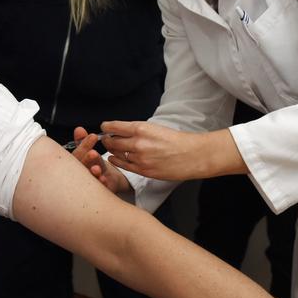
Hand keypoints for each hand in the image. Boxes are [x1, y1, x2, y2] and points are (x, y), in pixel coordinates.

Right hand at [69, 126, 129, 193]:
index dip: (84, 145)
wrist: (106, 180)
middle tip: (93, 153)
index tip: (93, 137)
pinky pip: (97, 190)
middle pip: (80, 167)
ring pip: (87, 179)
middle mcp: (78, 175)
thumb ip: (82, 141)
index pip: (77, 154)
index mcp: (75, 163)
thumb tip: (79, 129)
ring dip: (92, 173)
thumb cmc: (93, 164)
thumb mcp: (87, 151)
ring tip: (97, 168)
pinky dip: (101, 184)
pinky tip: (104, 179)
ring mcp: (85, 185)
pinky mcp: (95, 192)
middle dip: (86, 159)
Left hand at [99, 120, 241, 180]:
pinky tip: (115, 158)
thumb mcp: (155, 128)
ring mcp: (140, 158)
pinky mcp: (143, 170)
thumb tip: (119, 130)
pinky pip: (123, 165)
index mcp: (142, 128)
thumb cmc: (176, 140)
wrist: (193, 155)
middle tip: (105, 139)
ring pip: (116, 154)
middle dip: (107, 139)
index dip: (106, 127)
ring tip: (113, 148)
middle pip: (112, 141)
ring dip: (112, 150)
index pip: (114, 126)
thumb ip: (137, 130)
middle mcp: (138, 143)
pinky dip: (116, 161)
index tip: (104, 127)